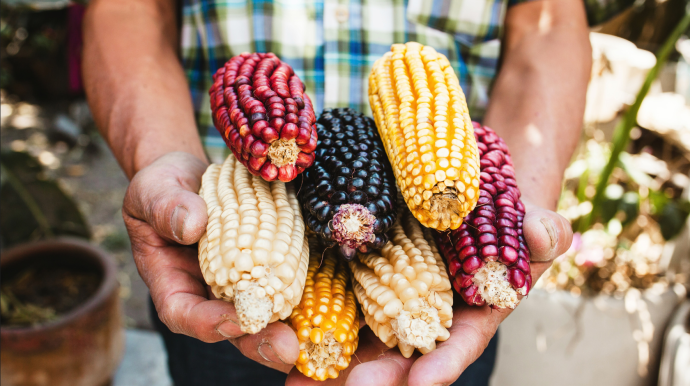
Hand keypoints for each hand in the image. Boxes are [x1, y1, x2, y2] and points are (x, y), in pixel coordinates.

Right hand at [122, 152, 299, 372]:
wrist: (195, 177)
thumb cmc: (164, 186)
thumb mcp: (155, 190)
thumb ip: (166, 207)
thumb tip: (192, 224)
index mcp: (172, 281)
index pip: (183, 313)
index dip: (208, 323)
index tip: (235, 318)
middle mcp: (208, 291)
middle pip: (230, 326)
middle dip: (258, 341)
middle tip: (286, 348)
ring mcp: (240, 283)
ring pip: (262, 315)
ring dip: (286, 329)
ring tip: (310, 338)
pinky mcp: (266, 268)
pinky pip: (283, 286)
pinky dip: (303, 296)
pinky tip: (328, 302)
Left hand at [285, 201, 571, 385]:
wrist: (468, 186)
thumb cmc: (507, 209)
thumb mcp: (531, 217)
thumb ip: (543, 231)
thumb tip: (543, 234)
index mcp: (470, 312)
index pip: (458, 343)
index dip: (441, 363)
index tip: (421, 382)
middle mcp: (425, 314)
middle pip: (399, 355)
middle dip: (373, 378)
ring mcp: (388, 295)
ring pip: (358, 336)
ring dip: (328, 362)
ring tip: (296, 382)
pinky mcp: (359, 273)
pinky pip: (332, 296)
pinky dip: (307, 315)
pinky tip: (278, 331)